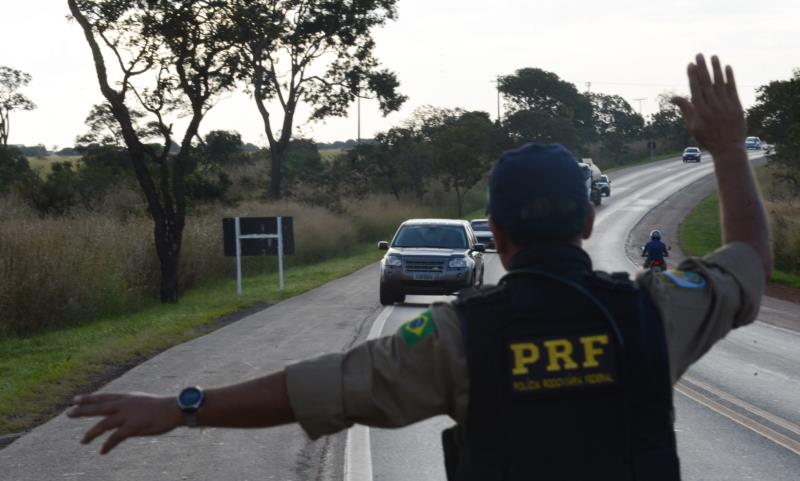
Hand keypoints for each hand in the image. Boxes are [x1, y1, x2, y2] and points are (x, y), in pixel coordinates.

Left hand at [67, 392, 181, 453]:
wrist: (174, 409)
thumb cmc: (161, 406)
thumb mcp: (142, 401)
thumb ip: (130, 406)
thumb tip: (122, 411)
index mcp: (126, 397)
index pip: (103, 396)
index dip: (89, 398)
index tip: (75, 399)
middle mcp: (124, 405)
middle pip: (98, 407)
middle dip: (83, 410)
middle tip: (68, 413)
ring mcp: (127, 416)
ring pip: (103, 424)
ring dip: (91, 433)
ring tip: (82, 441)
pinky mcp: (133, 427)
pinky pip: (115, 438)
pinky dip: (108, 445)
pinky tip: (102, 451)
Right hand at [671, 54, 746, 155]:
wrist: (728, 148)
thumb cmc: (707, 139)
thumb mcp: (692, 126)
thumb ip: (685, 109)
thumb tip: (673, 97)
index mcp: (700, 111)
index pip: (695, 89)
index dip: (692, 76)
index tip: (690, 64)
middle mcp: (712, 106)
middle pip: (706, 83)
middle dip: (702, 68)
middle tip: (699, 55)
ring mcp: (725, 105)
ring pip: (719, 83)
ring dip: (716, 68)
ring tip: (713, 56)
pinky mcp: (736, 106)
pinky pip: (732, 89)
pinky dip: (730, 77)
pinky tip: (727, 67)